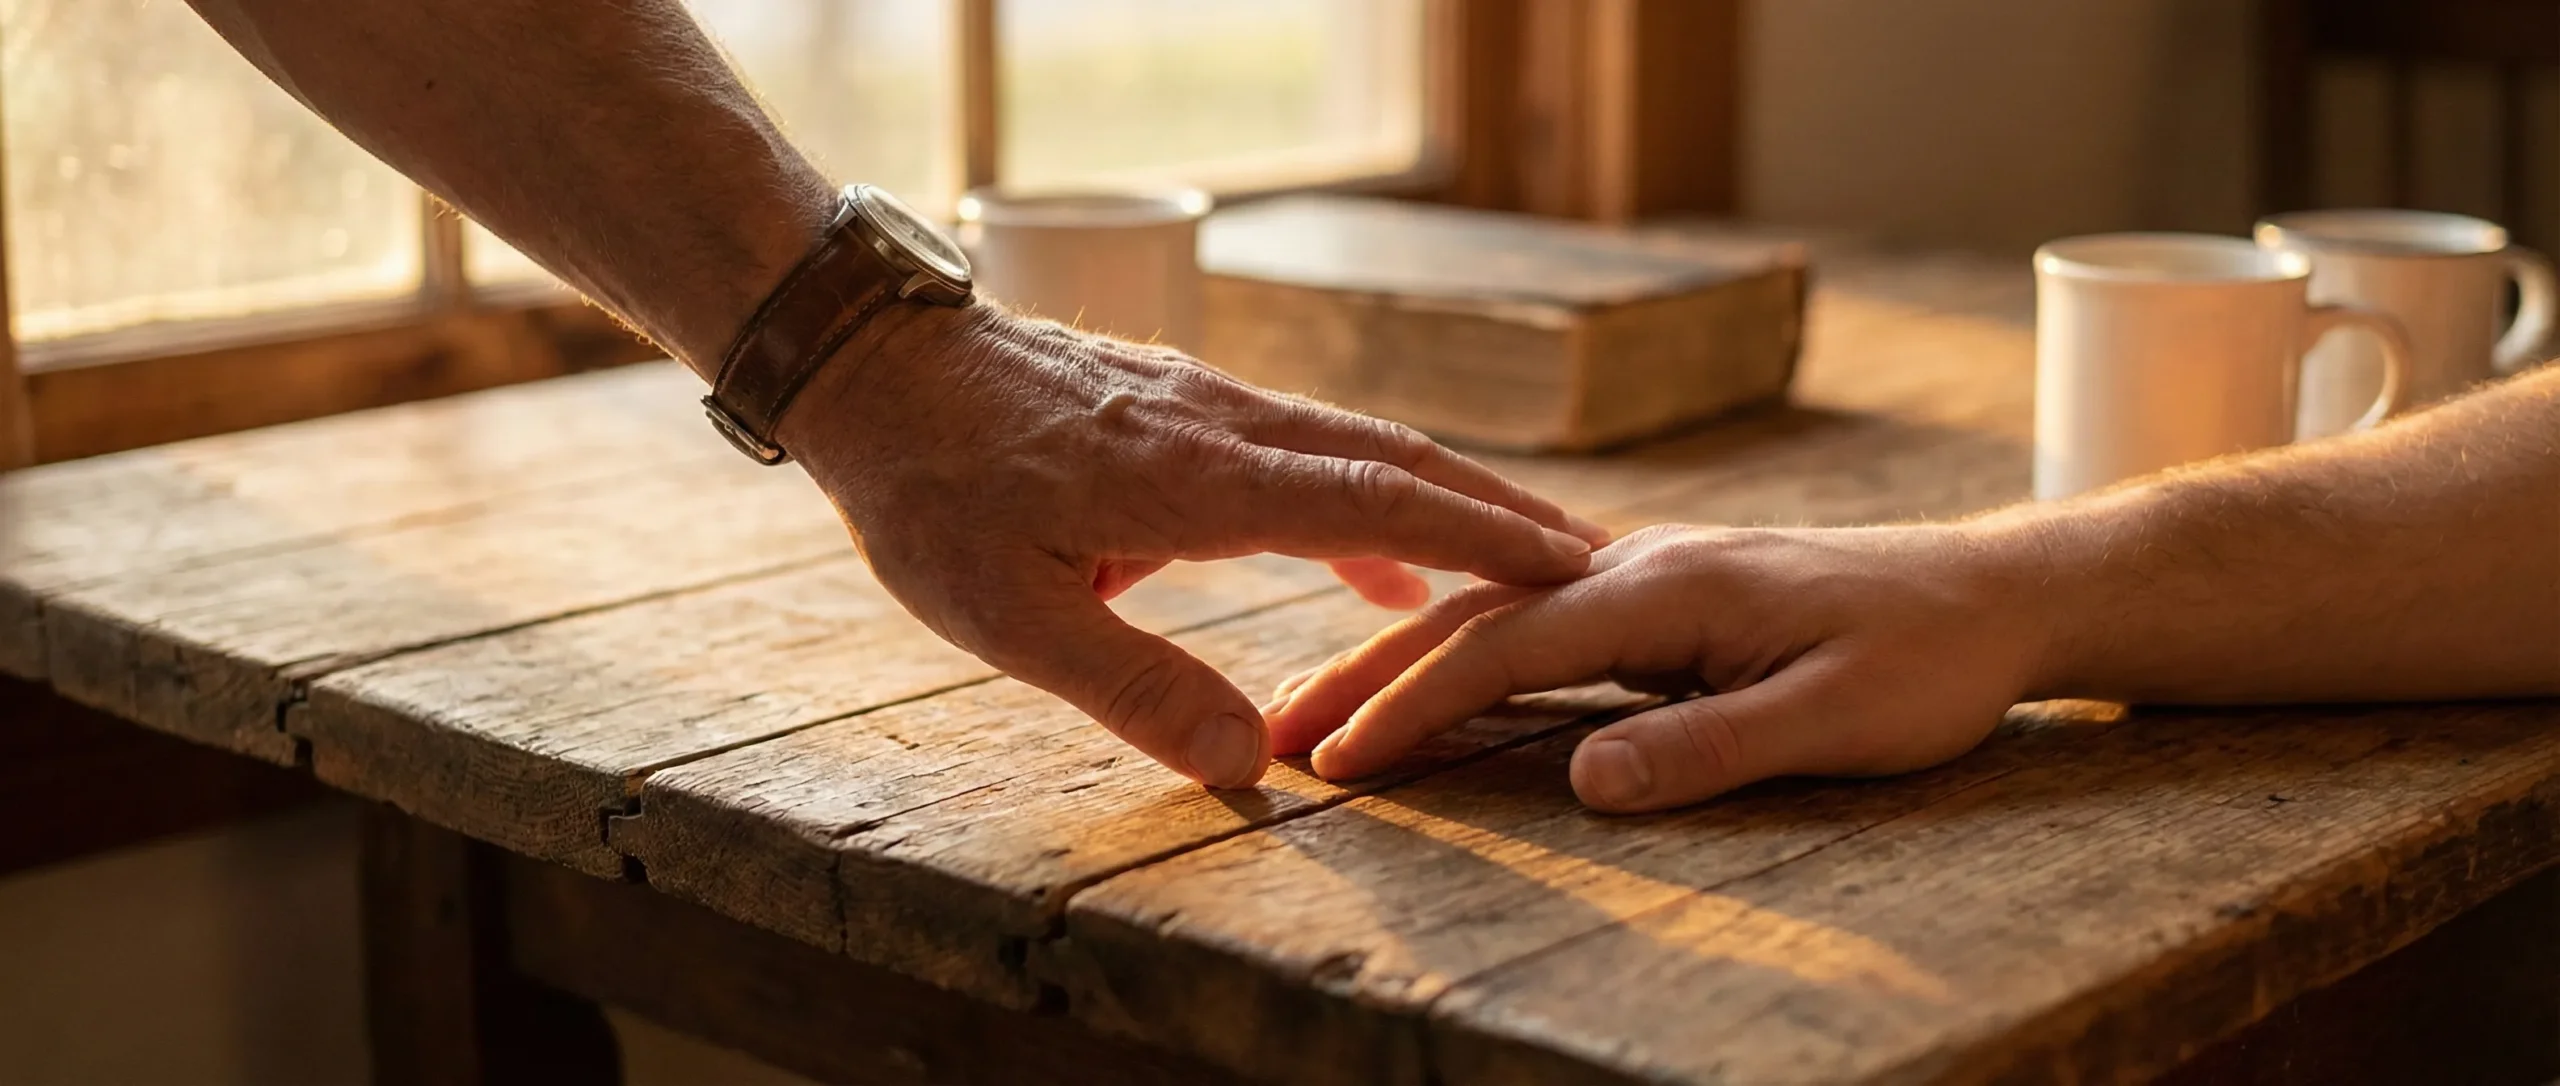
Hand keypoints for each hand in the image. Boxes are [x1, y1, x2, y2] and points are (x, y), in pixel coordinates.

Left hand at [777, 303, 1610, 788]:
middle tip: (1590, 563)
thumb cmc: (932, 493)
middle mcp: (1225, 429)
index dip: (1480, 540)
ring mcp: (1207, 406)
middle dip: (1496, 515)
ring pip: (1357, 449)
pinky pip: (1307, 450)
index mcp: (1202, 481)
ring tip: (1515, 561)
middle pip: (1396, 463)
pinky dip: (1368, 502)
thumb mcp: (1011, 617)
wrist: (872, 366)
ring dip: (1443, 502)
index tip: (1571, 567)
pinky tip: (1376, 566)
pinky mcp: (1181, 405)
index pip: (1378, 506)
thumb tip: (1241, 769)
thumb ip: (1132, 689)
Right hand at [1262, 523, 2053, 811]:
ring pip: (1494, 614)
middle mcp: (1638, 565)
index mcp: (1665, 587)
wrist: (1997, 593)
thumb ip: (1710, 748)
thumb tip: (1588, 783)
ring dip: (1401, 662)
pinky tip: (1429, 679)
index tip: (1337, 761)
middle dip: (1367, 676)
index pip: (1506, 648)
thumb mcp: (1836, 720)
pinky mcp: (1662, 596)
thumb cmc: (1929, 661)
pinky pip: (1535, 622)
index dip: (1414, 706)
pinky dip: (1463, 653)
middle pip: (1472, 618)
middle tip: (1276, 734)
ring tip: (1321, 713)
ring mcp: (1646, 573)